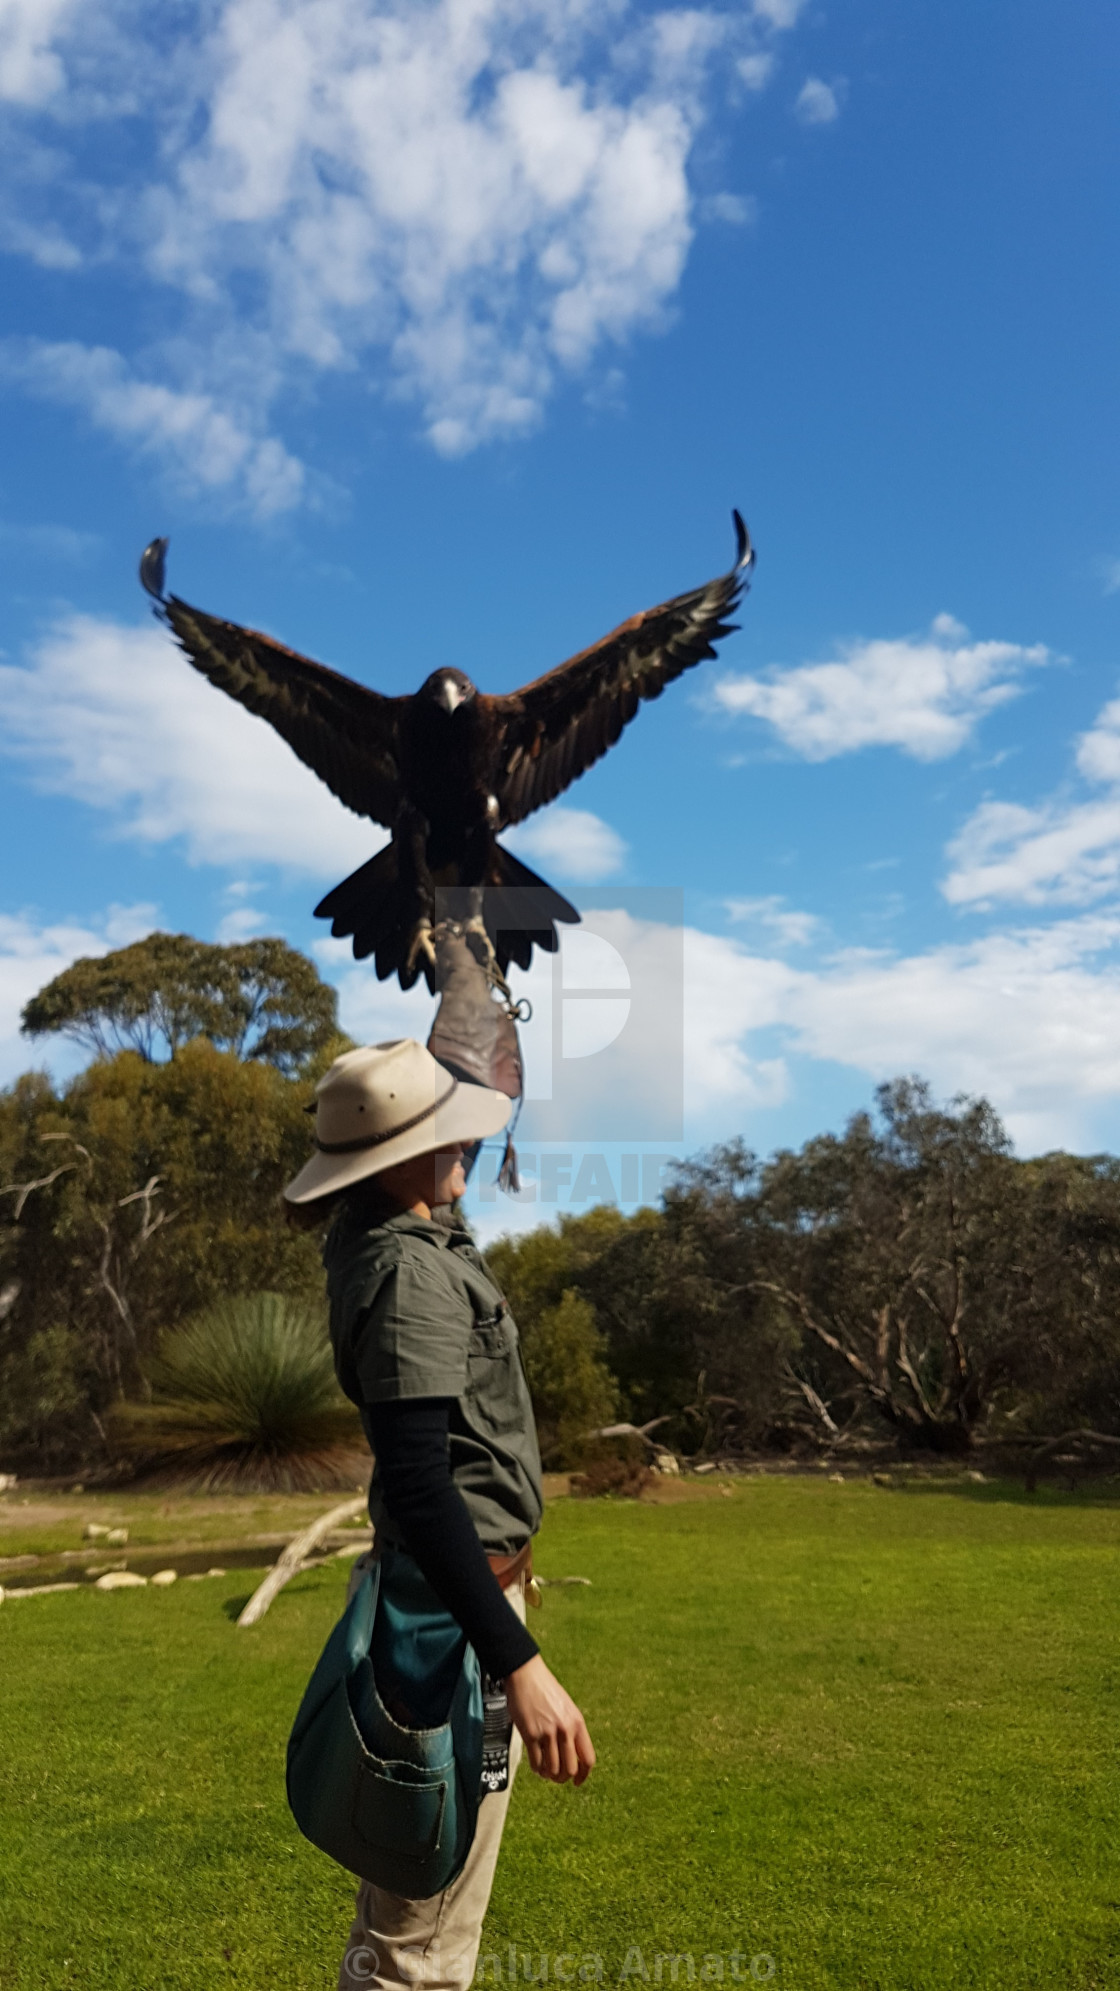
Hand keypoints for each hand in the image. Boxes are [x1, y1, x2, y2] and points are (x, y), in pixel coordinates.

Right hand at [504, 1654, 595, 1785]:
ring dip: (549, 1774)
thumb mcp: (567, 1708)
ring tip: (545, 1770)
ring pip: (553, 1769)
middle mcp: (565, 1729)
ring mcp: (547, 1732)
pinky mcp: (530, 1734)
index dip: (583, 1775)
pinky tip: (536, 1765)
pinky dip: (537, 1769)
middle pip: (570, 1769)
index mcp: (577, 1723)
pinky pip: (536, 1763)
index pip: (588, 1759)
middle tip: (556, 1776)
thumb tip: (572, 1756)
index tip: (578, 1782)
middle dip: (563, 1777)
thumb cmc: (545, 1689)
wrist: (526, 1674)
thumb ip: (572, 1730)